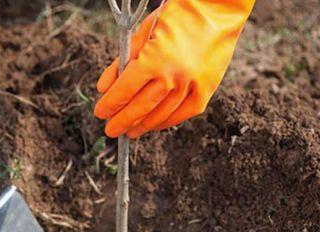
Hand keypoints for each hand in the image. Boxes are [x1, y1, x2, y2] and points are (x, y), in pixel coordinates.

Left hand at [95, 0, 254, 138]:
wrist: (219, 9)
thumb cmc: (177, 15)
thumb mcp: (143, 32)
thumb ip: (122, 62)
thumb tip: (104, 88)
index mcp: (154, 59)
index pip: (125, 90)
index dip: (110, 104)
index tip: (100, 113)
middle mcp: (174, 76)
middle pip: (141, 107)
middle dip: (122, 121)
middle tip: (111, 130)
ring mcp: (192, 85)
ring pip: (161, 114)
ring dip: (143, 125)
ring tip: (130, 131)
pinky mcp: (207, 89)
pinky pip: (183, 113)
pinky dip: (166, 121)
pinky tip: (154, 125)